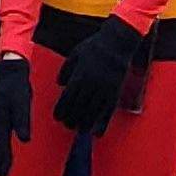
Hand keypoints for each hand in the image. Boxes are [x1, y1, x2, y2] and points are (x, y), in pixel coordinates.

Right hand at [0, 53, 33, 175]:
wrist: (11, 72)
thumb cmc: (18, 87)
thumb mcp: (23, 101)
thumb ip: (23, 120)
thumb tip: (24, 139)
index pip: (1, 140)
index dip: (3, 157)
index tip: (4, 173)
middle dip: (0, 160)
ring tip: (1, 171)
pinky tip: (2, 154)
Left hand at [52, 19, 152, 135]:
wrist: (118, 42)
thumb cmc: (95, 46)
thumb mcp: (75, 54)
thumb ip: (66, 70)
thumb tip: (60, 84)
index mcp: (80, 75)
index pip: (67, 98)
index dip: (61, 110)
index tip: (58, 117)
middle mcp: (91, 84)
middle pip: (79, 107)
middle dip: (71, 119)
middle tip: (67, 125)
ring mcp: (105, 89)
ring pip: (93, 112)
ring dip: (85, 124)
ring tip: (80, 130)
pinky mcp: (116, 92)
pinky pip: (109, 112)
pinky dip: (103, 124)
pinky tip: (98, 133)